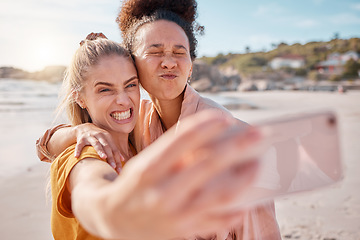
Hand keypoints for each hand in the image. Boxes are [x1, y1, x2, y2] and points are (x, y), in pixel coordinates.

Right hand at [74, 123, 123, 172]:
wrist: (85, 128)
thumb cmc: (98, 137)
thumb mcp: (107, 141)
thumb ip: (114, 150)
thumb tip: (123, 160)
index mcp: (107, 137)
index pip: (114, 149)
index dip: (117, 159)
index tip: (119, 169)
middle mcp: (100, 136)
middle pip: (107, 146)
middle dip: (111, 156)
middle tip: (113, 166)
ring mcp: (90, 137)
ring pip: (96, 144)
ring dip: (100, 151)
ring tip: (103, 158)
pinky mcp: (81, 139)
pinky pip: (79, 145)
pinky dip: (78, 150)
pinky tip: (76, 157)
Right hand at [103, 110, 260, 238]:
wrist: (112, 217)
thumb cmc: (134, 183)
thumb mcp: (146, 163)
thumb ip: (174, 153)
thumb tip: (213, 143)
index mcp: (148, 169)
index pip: (181, 140)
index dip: (206, 126)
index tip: (226, 118)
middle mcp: (161, 191)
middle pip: (207, 165)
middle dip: (236, 147)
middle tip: (258, 135)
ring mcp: (173, 214)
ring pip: (218, 195)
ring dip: (243, 178)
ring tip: (257, 165)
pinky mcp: (182, 232)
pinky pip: (217, 221)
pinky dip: (235, 209)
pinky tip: (247, 198)